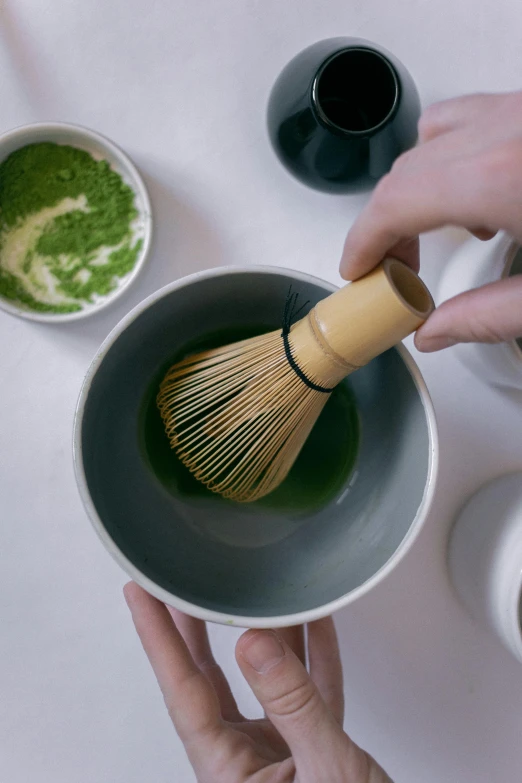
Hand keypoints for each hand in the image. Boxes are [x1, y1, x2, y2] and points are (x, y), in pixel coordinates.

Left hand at [124, 583, 390, 782]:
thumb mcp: (325, 771)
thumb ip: (294, 705)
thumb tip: (253, 644)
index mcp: (229, 773)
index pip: (184, 690)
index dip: (159, 637)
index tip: (141, 593)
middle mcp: (244, 761)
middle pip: (210, 678)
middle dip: (196, 625)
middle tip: (181, 579)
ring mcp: (278, 755)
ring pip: (260, 679)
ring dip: (261, 631)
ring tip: (247, 587)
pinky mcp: (312, 751)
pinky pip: (307, 690)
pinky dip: (313, 655)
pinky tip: (317, 622)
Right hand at [340, 91, 521, 351]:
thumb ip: (487, 317)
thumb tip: (435, 331)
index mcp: (502, 177)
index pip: (396, 202)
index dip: (363, 240)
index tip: (355, 270)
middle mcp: (505, 131)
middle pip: (407, 173)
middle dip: (386, 224)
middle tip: (392, 270)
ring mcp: (519, 111)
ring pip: (431, 136)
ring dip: (416, 187)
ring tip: (431, 232)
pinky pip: (468, 116)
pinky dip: (449, 153)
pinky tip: (474, 190)